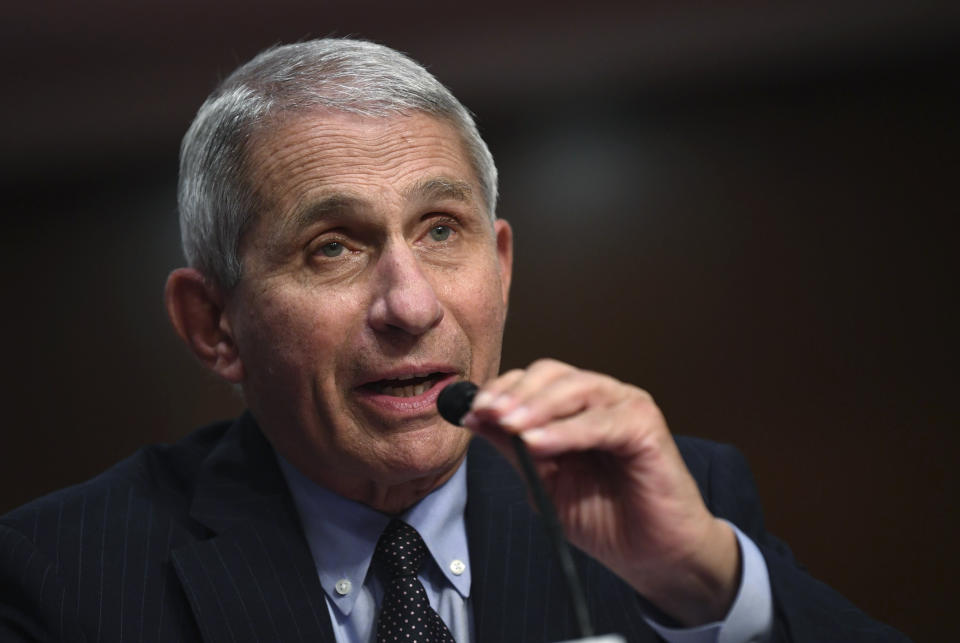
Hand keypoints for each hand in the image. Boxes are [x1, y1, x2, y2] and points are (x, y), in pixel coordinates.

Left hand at [461, 359, 740, 625]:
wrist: (653, 555)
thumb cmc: (604, 518)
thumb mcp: (545, 481)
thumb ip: (514, 449)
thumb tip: (475, 419)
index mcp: (575, 407)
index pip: (533, 381)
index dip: (501, 391)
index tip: (471, 412)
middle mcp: (601, 398)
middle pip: (552, 375)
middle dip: (514, 393)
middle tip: (487, 414)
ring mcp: (626, 406)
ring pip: (575, 388)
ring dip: (537, 406)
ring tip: (509, 426)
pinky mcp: (647, 426)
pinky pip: (600, 422)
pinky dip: (566, 431)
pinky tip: (537, 443)